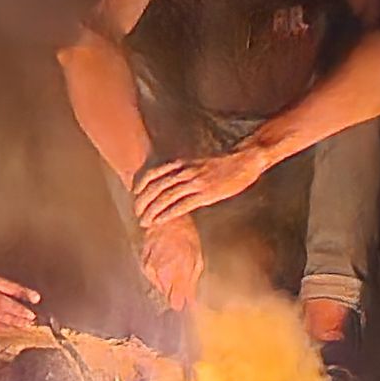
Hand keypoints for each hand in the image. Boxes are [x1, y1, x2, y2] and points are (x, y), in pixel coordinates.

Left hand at [132, 148, 271, 227]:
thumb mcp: (200, 162)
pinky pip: (181, 206)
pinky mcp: (205, 194)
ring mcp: (195, 182)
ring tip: (144, 221)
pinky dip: (167, 214)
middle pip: (156, 187)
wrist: (245, 159)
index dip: (141, 184)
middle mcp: (185, 171)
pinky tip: (159, 221)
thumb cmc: (226, 162)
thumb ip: (186, 170)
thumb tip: (176, 181)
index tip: (134, 194)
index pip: (154, 173)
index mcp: (183, 163)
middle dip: (143, 201)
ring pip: (166, 198)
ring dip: (152, 211)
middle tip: (136, 212)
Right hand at [139, 215, 204, 310]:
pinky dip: (158, 271)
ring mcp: (151, 269)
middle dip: (175, 290)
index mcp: (178, 274)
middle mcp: (162, 274)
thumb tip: (191, 301)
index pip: (176, 302)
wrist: (166, 218)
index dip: (181, 301)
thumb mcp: (197, 257)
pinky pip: (151, 275)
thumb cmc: (185, 234)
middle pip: (167, 296)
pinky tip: (164, 259)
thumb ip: (192, 281)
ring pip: (159, 286)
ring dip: (166, 279)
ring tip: (173, 262)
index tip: (185, 299)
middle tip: (181, 275)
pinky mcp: (143, 263)